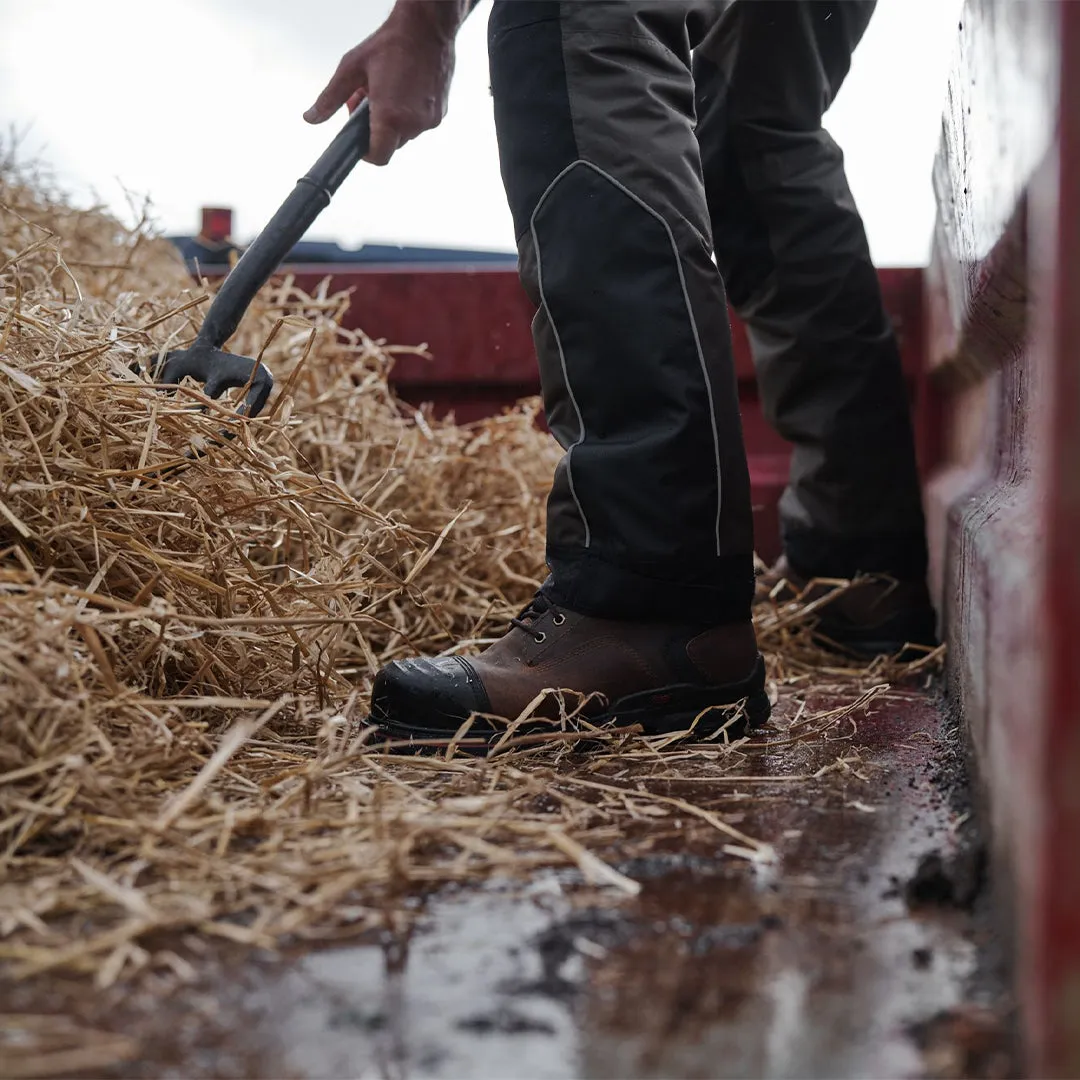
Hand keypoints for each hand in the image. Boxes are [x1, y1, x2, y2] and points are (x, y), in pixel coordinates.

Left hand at [304, 1, 462, 165]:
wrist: (427, 28)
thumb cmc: (391, 44)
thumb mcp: (351, 69)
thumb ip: (329, 99)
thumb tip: (312, 117)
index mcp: (390, 116)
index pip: (378, 157)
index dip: (367, 153)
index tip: (361, 143)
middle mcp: (413, 123)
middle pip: (391, 144)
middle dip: (378, 128)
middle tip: (370, 101)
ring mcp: (430, 119)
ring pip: (406, 134)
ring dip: (394, 120)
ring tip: (388, 92)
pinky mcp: (440, 113)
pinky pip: (420, 123)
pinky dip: (410, 114)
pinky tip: (405, 90)